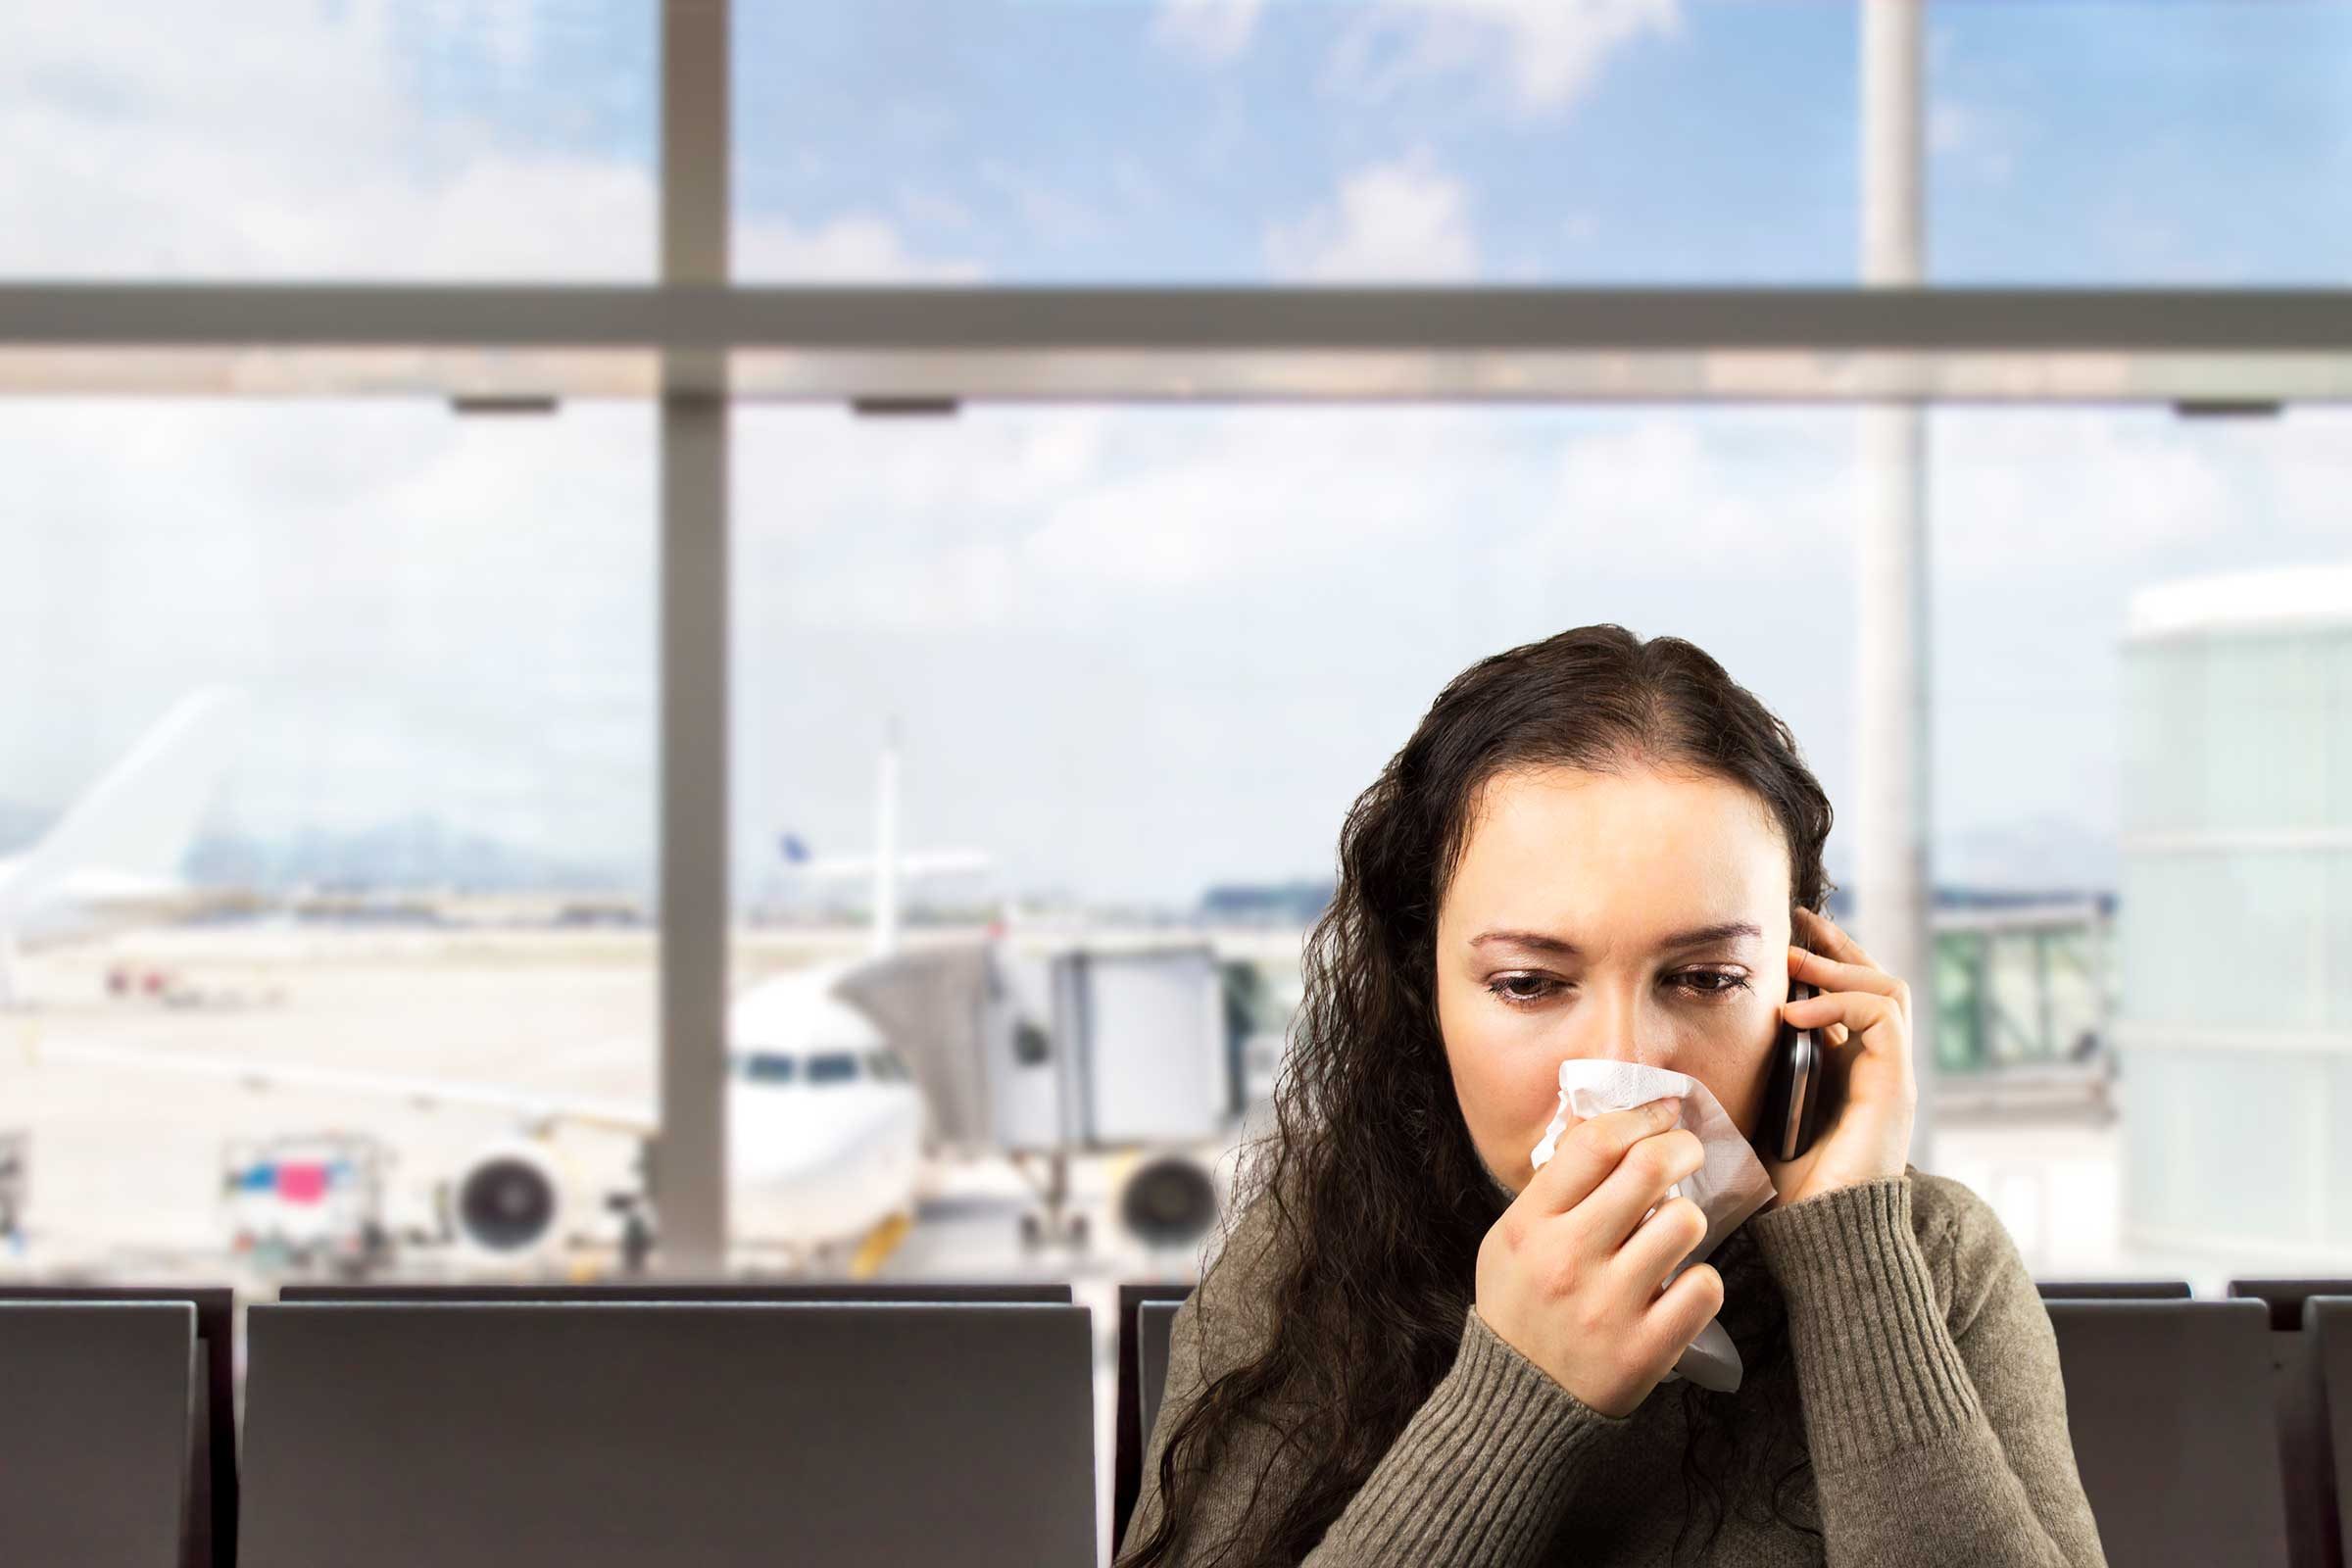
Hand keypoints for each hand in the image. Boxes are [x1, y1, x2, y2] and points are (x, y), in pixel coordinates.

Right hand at [1474, 1098, 1723, 1418]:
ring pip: (1685, 1223)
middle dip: (1681, 1148)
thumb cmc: (1521, 1307)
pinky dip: (1701, 1280)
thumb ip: (1554, 1189)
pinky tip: (1680, 1284)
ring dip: (1687, 1219)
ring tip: (1673, 1232)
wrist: (1520, 1402)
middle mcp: (1568, 1259)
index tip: (1662, 1113)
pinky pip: (1705, 1287)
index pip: (1594, 1143)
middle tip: (1687, 1153)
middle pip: (1648, 1169)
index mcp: (1530, 1225)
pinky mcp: (1646, 1349)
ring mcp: (1609, 1306)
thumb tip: (1614, 1128)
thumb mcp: (1512, 1239)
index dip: (1640, 1115)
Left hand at [1764, 905, 1917, 1209]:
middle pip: (1876, 981)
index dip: (1823, 962)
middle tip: (1799, 922)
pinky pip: (1882, 1017)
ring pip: (1887, 990)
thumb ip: (1748, 1081)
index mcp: (1848, 1072)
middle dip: (1838, 946)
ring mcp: (1891, 1076)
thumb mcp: (1758, 1118)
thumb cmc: (1785, 1190)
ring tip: (1795, 964)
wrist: (1824, 1237)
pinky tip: (1796, 1012)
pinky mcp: (1895, 1086)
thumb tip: (1691, 1051)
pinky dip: (1841, 1002)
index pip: (1850, 996)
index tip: (1785, 935)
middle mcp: (1877, 1068)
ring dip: (1839, 968)